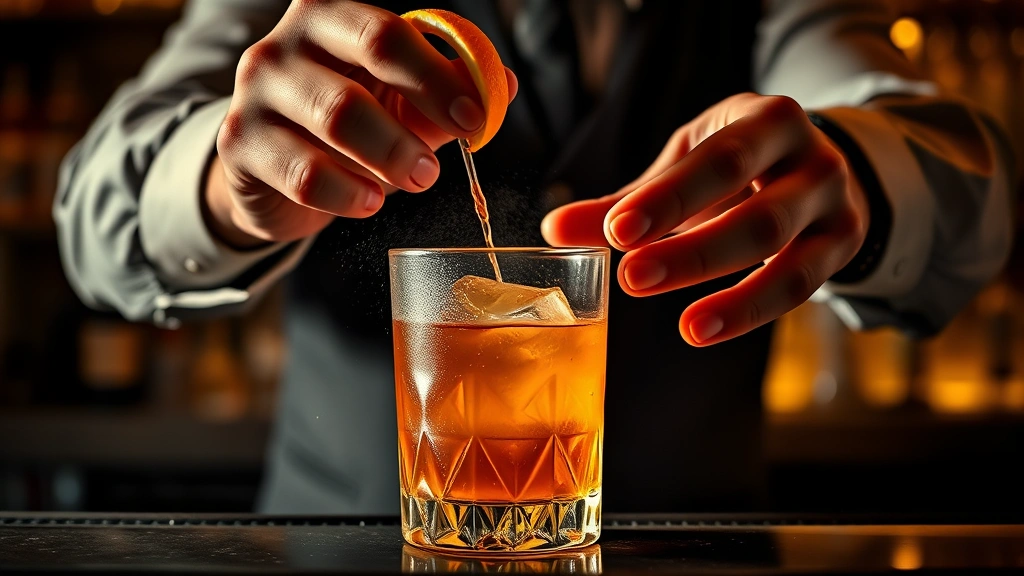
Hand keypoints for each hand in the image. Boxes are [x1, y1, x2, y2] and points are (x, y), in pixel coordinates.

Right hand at [206, 0, 516, 247]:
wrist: (269, 171)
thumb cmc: (342, 129)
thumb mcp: (396, 107)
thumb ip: (444, 95)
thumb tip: (504, 84)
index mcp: (330, 16)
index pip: (390, 30)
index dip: (440, 73)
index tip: (476, 117)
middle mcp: (286, 41)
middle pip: (367, 53)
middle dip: (421, 107)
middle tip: (444, 159)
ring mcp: (256, 90)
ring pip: (338, 115)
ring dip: (390, 155)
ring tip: (418, 181)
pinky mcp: (239, 144)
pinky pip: (303, 172)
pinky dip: (347, 192)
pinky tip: (368, 203)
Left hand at [542, 93, 867, 345]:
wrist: (821, 165)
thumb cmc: (736, 164)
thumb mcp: (684, 166)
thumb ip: (624, 202)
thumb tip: (552, 230)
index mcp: (765, 121)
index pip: (718, 161)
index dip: (668, 198)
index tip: (615, 230)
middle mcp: (812, 157)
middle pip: (756, 212)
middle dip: (693, 249)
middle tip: (632, 278)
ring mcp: (834, 203)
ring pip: (785, 254)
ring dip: (734, 295)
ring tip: (684, 326)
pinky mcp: (843, 245)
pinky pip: (800, 286)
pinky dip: (751, 310)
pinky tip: (704, 327)